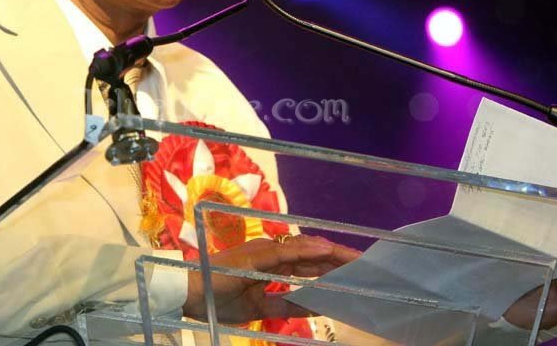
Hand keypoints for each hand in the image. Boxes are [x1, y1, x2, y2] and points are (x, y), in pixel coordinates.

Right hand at [183, 235, 359, 322]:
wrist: (190, 295)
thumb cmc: (220, 298)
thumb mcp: (261, 306)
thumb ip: (287, 303)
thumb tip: (316, 305)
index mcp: (272, 263)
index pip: (309, 263)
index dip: (332, 265)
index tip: (356, 271)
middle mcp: (271, 252)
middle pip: (312, 254)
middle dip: (340, 258)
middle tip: (366, 263)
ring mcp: (264, 251)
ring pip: (305, 249)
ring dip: (331, 253)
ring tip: (355, 257)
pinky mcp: (256, 256)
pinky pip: (286, 252)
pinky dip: (308, 251)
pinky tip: (327, 252)